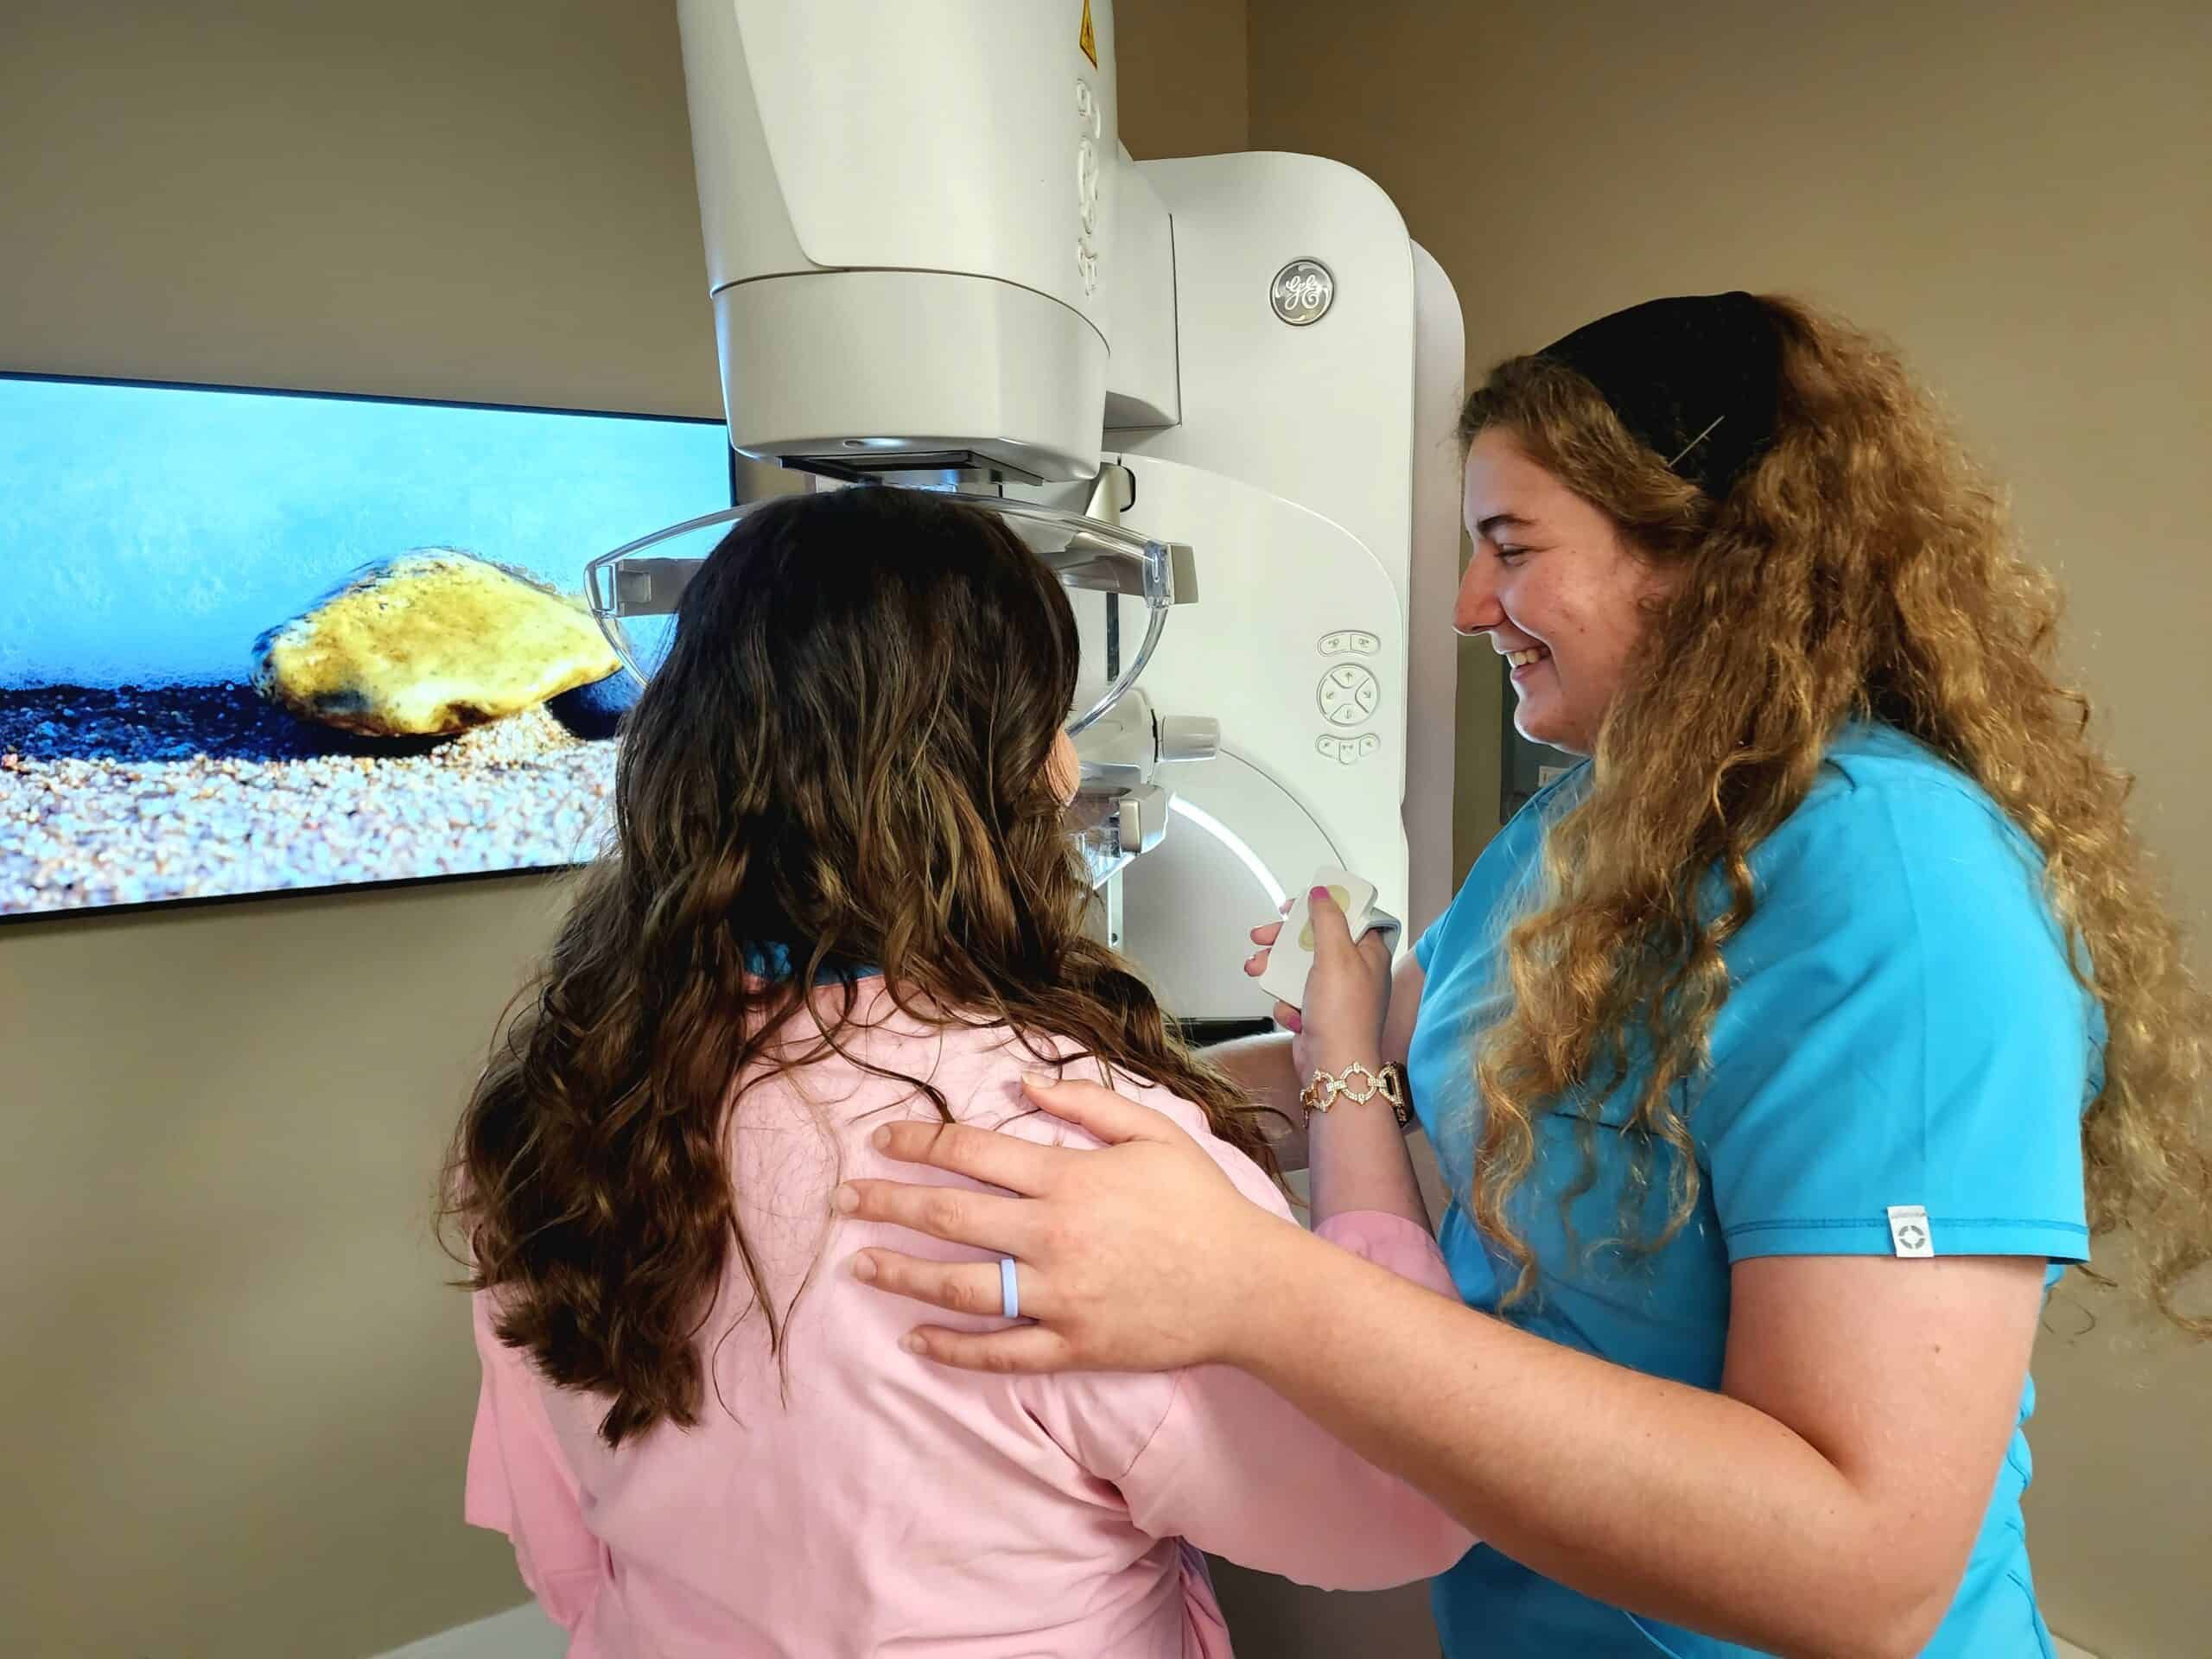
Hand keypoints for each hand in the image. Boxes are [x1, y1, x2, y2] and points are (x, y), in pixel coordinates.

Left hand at [838, 1077, 1302, 1372]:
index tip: (879, 1143)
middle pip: (949, 1215)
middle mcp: (1052, 1237)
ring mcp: (1058, 1297)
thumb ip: (1084, 1103)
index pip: (971, 1153)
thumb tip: (1019, 1082)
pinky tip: (915, 1339)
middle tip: (844, 1200)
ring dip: (901, 1274)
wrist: (1249, 1286)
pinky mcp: (1072, 1346)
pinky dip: (951, 1347)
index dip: (917, 1144)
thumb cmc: (1203, 1205)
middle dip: (887, 1204)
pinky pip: (998, 1352)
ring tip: (860, 1266)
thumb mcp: (1153, 1132)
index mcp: (1068, 1179)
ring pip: (959, 1287)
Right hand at [1245, 886, 1393, 1077]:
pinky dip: (1286, 1002)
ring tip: (1256, 969)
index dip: (1319, 907)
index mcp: (1368, 952)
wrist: (1333, 1067)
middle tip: (1262, 936)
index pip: (1345, 916)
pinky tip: (1290, 1012)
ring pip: (1298, 967)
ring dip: (1275, 968)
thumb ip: (1327, 919)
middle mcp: (1354, 970)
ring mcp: (1334, 993)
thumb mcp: (1335, 955)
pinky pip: (1293, 995)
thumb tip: (1321, 893)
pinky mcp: (1317, 1013)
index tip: (1293, 907)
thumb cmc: (1344, 1015)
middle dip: (1284, 940)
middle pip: (1314, 940)